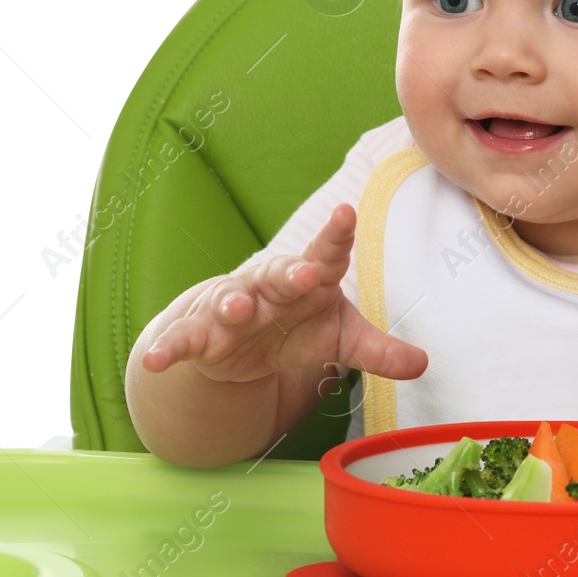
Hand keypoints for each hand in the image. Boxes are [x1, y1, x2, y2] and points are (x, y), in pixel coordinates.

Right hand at [138, 203, 427, 385]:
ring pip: (231, 301)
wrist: (240, 340)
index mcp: (309, 280)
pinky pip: (183, 340)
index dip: (336, 235)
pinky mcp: (200, 335)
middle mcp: (269, 287)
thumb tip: (424, 363)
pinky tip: (153, 361)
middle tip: (303, 270)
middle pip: (279, 274)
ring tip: (235, 310)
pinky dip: (168, 349)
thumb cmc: (297, 326)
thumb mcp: (339, 338)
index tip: (346, 213)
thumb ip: (378, 350)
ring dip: (232, 304)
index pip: (326, 253)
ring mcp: (231, 308)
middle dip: (289, 272)